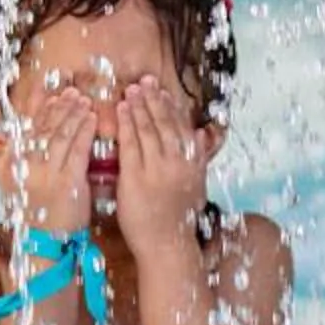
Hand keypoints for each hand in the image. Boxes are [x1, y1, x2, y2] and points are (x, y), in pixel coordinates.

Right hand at [0, 89, 95, 235]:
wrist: (44, 242)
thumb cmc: (36, 209)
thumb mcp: (18, 180)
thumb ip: (22, 152)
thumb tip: (32, 121)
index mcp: (7, 164)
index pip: (24, 127)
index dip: (39, 107)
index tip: (51, 92)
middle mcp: (22, 167)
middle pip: (43, 128)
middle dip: (59, 107)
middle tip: (72, 92)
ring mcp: (44, 174)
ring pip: (60, 136)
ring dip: (73, 114)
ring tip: (83, 101)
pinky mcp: (66, 182)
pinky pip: (77, 150)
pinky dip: (85, 131)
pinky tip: (92, 120)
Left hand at [111, 77, 211, 260]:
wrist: (167, 243)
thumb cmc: (179, 217)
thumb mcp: (196, 184)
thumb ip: (198, 158)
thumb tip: (203, 134)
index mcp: (193, 162)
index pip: (182, 126)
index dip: (171, 106)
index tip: (162, 90)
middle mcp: (178, 162)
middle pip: (164, 122)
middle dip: (153, 99)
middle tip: (144, 81)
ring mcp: (157, 168)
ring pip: (147, 129)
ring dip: (139, 106)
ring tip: (131, 89)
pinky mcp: (136, 177)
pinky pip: (130, 143)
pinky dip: (126, 123)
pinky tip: (121, 110)